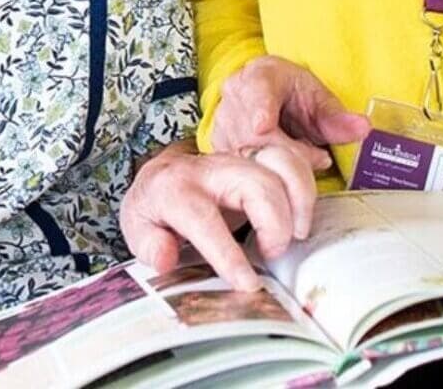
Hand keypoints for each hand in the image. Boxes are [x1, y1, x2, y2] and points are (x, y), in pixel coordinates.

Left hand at [120, 142, 316, 290]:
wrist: (163, 173)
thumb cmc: (154, 208)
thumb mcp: (137, 227)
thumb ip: (149, 245)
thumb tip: (166, 258)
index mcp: (175, 189)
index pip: (204, 219)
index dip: (228, 254)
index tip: (248, 284)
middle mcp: (210, 168)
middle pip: (255, 182)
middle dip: (274, 222)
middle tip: (273, 254)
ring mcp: (237, 158)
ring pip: (280, 163)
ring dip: (298, 198)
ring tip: (297, 233)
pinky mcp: (257, 158)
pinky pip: (291, 158)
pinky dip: (306, 182)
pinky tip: (304, 210)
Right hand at [212, 55, 368, 171]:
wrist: (272, 98)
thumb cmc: (294, 95)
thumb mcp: (319, 100)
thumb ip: (338, 117)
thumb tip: (363, 127)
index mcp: (260, 74)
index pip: (257, 91)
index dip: (260, 109)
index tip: (263, 126)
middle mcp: (235, 93)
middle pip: (254, 133)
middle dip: (288, 152)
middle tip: (318, 157)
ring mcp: (223, 120)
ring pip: (245, 153)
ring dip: (277, 165)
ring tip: (302, 157)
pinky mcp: (219, 145)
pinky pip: (239, 167)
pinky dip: (263, 173)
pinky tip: (279, 167)